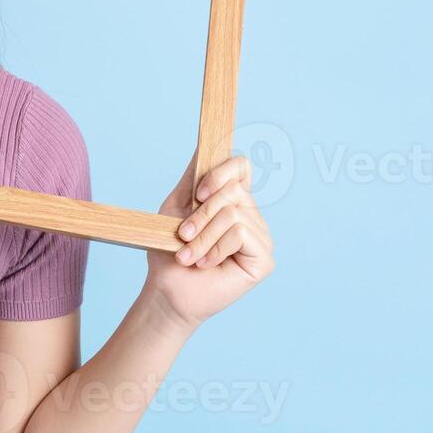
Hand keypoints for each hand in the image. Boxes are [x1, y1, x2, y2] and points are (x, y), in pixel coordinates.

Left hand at [143, 150, 275, 332]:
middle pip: (233, 191)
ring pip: (234, 214)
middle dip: (201, 214)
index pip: (241, 167)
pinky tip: (206, 264)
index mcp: (232, 200)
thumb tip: (205, 144)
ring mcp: (260, 237)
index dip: (222, 172)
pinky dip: (216, 248)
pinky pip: (241, 234)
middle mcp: (251, 215)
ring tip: (189, 255)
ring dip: (203, 236)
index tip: (200, 192)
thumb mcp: (176, 207)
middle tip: (182, 235)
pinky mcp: (264, 259)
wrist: (167, 288)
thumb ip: (192, 178)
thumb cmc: (169, 249)